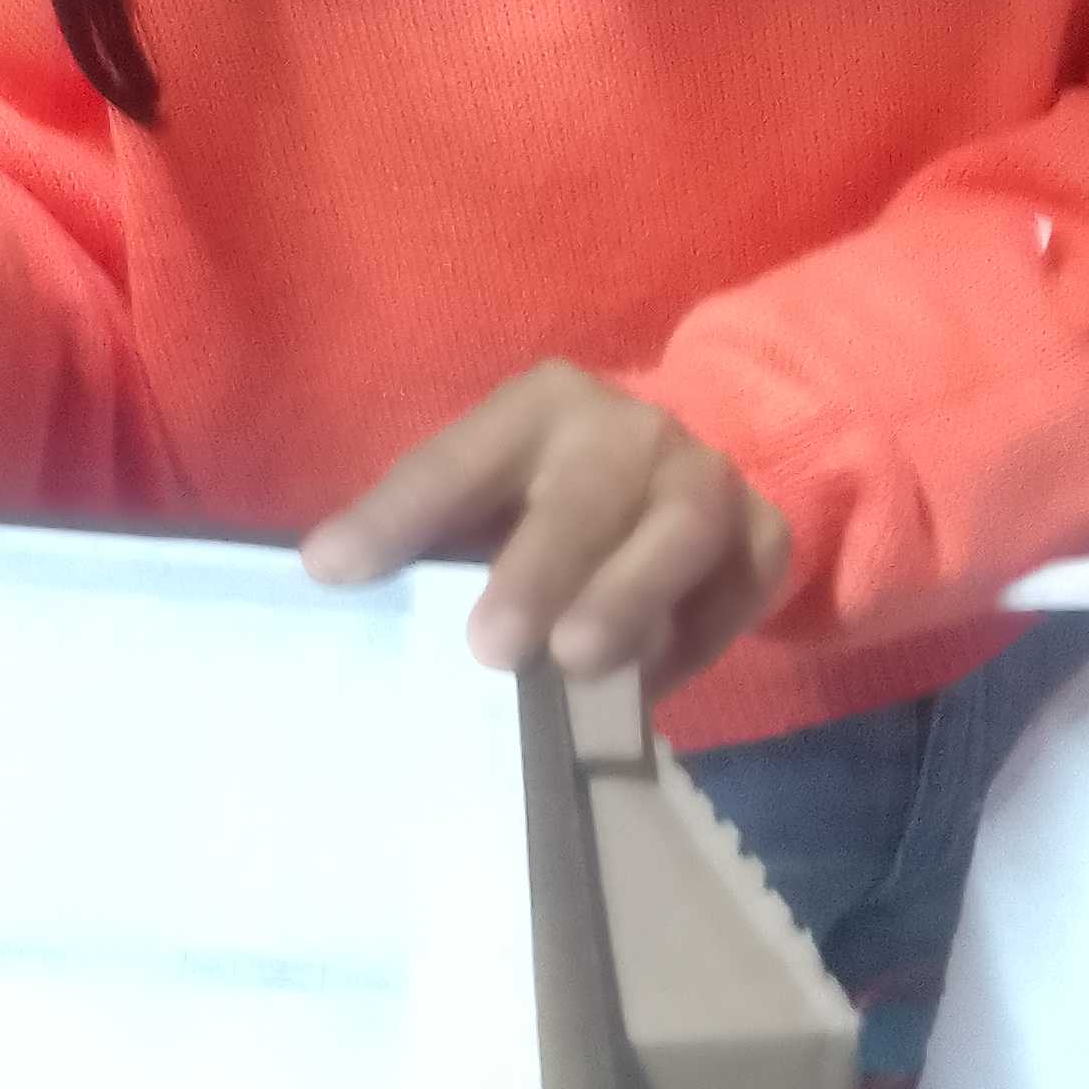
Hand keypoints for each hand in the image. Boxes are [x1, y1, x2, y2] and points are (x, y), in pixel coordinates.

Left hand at [304, 364, 789, 691]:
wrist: (681, 470)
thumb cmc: (548, 497)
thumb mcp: (481, 492)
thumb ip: (418, 530)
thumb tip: (324, 575)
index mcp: (537, 405)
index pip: (458, 459)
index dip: (397, 514)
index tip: (333, 571)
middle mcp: (628, 428)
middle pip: (587, 492)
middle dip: (540, 568)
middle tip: (490, 647)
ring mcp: (704, 477)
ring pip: (677, 532)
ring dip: (628, 597)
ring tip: (578, 662)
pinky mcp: (763, 533)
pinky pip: (736, 586)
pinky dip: (696, 637)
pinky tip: (647, 684)